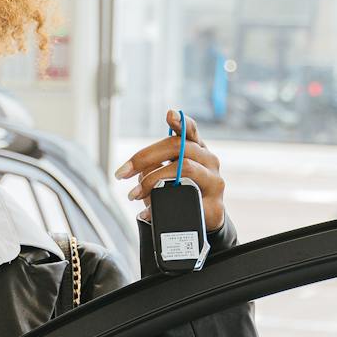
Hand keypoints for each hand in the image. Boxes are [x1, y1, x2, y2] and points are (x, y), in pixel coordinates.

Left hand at [114, 110, 226, 230]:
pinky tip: (148, 212)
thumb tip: (137, 171)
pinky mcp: (214, 203)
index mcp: (196, 149)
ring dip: (152, 180)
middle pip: (179, 147)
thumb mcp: (167, 176)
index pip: (190, 130)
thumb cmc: (182, 193)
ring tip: (134, 194)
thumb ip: (153, 166)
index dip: (180, 121)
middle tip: (121, 173)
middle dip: (145, 157)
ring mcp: (214, 180)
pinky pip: (186, 198)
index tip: (169, 114)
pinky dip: (161, 204)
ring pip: (185, 167)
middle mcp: (208, 160)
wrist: (203, 222)